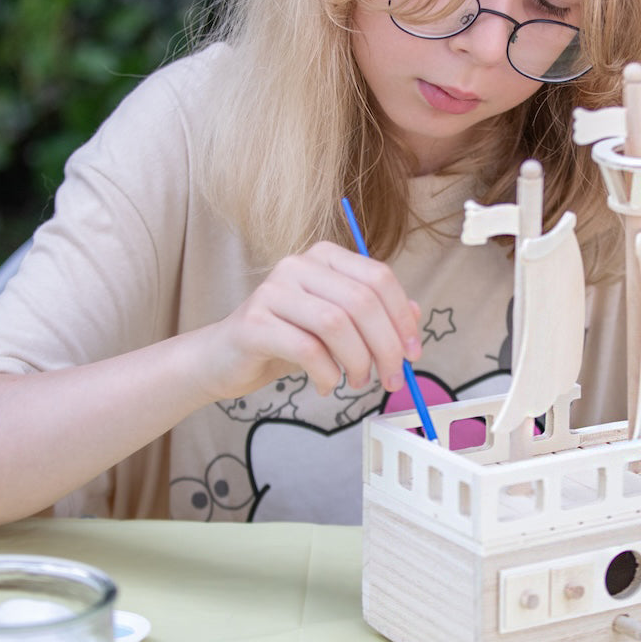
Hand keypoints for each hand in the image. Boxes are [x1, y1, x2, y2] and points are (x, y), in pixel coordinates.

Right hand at [196, 241, 421, 402]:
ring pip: (336, 324)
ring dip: (358, 361)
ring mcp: (273, 290)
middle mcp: (298, 264)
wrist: (225, 357)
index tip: (413, 353)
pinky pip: (306, 349)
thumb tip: (415, 316)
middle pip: (362, 301)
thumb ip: (374, 314)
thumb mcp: (336, 325)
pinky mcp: (254, 322)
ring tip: (357, 381)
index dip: (402, 318)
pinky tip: (327, 385)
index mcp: (325, 256)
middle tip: (391, 378)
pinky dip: (327, 374)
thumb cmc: (287, 339)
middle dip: (386, 346)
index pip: (379, 277)